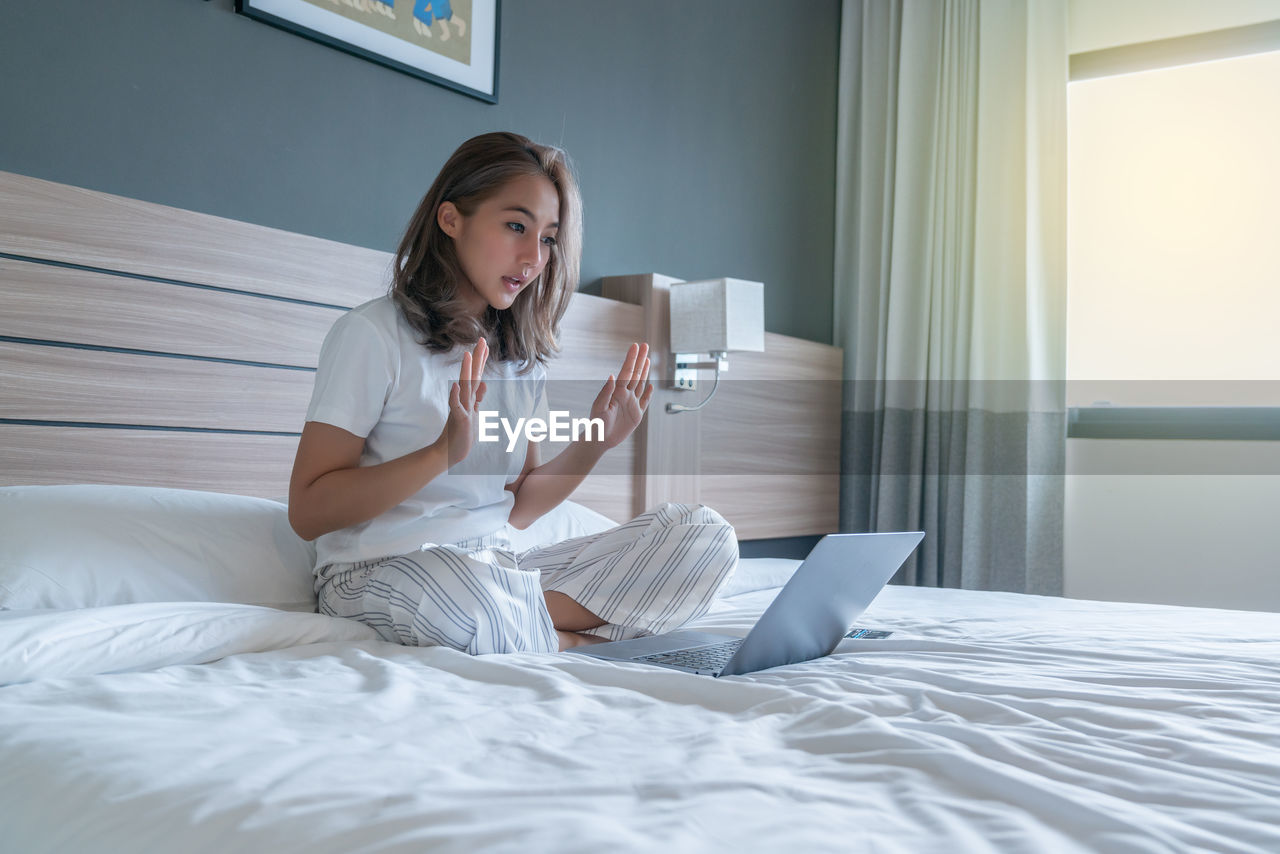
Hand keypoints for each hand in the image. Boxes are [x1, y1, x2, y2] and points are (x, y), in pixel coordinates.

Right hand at [439, 338, 487, 466]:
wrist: (449, 452)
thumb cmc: (461, 432)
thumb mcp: (473, 413)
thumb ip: (477, 398)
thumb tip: (484, 383)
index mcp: (469, 398)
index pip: (476, 375)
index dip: (481, 360)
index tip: (484, 344)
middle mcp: (464, 400)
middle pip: (471, 376)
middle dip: (477, 358)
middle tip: (481, 340)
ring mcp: (461, 409)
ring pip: (464, 387)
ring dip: (466, 372)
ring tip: (467, 355)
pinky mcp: (458, 420)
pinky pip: (456, 407)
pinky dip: (455, 396)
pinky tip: (455, 386)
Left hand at [589, 343, 652, 449]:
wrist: (600, 440)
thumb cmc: (596, 424)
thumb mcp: (599, 407)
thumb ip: (606, 392)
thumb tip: (612, 376)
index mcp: (617, 392)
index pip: (626, 372)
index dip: (631, 359)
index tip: (635, 346)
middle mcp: (625, 395)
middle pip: (636, 374)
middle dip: (640, 360)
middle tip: (645, 345)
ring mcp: (632, 404)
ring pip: (640, 384)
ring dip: (645, 372)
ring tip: (648, 359)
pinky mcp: (636, 415)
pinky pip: (644, 401)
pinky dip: (648, 394)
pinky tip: (651, 385)